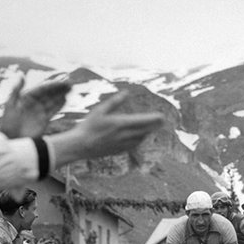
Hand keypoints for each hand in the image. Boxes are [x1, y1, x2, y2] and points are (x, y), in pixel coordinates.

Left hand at [0, 75, 73, 138]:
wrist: (12, 141)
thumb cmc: (8, 123)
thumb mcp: (10, 105)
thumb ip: (16, 90)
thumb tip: (22, 75)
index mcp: (26, 97)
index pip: (42, 89)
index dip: (52, 85)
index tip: (61, 82)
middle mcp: (34, 103)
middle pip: (49, 94)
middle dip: (59, 89)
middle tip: (70, 84)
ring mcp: (39, 112)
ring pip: (53, 101)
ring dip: (61, 95)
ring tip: (71, 89)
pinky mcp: (44, 120)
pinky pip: (53, 111)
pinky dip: (59, 105)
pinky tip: (66, 100)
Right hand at [50, 91, 164, 163]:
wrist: (81, 145)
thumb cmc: (88, 126)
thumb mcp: (100, 110)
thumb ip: (115, 102)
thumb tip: (126, 93)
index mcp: (120, 123)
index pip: (142, 121)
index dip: (154, 119)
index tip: (162, 116)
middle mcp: (123, 135)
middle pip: (145, 131)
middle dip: (154, 125)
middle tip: (162, 121)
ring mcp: (122, 144)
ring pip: (140, 139)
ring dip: (147, 132)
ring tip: (151, 127)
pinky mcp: (119, 151)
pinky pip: (134, 145)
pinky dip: (139, 140)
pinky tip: (140, 136)